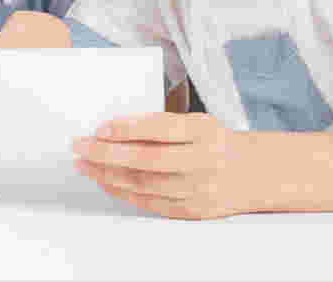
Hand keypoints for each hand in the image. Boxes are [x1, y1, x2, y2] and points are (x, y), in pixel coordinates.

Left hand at [71, 111, 254, 218]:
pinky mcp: (192, 210)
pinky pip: (151, 202)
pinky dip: (124, 192)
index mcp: (204, 132)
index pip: (161, 129)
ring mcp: (199, 189)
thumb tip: (115, 127)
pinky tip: (106, 181)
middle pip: (148, 160)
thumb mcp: (196, 121)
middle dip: (107, 154)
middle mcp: (204, 161)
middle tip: (80, 146)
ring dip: (108, 174)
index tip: (101, 128)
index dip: (128, 129)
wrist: (252, 173)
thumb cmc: (215, 142)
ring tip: (85, 164)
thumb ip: (160, 123)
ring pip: (145, 184)